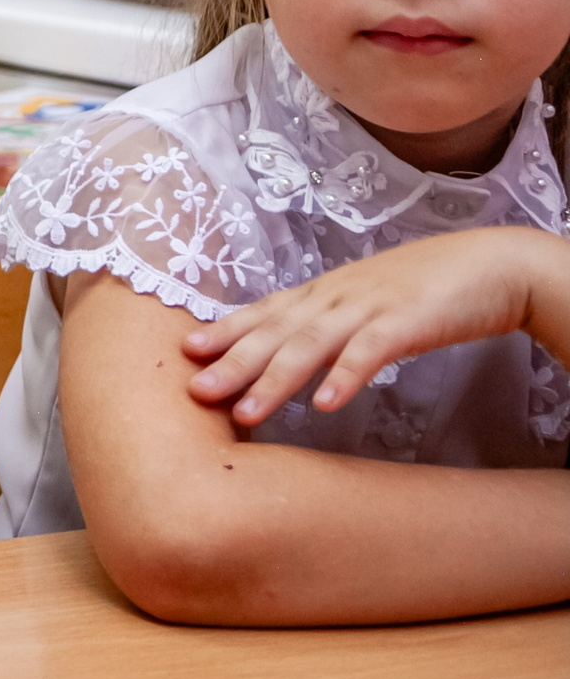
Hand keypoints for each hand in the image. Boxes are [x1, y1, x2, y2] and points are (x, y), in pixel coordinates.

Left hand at [182, 226, 559, 424]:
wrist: (493, 265)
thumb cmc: (426, 287)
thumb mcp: (365, 300)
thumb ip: (329, 322)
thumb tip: (294, 352)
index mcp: (324, 292)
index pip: (264, 312)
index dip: (226, 331)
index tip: (186, 351)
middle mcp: (336, 297)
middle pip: (275, 332)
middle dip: (232, 362)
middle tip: (193, 391)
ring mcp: (369, 306)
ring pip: (310, 344)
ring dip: (275, 380)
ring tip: (246, 413)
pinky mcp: (408, 321)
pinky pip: (370, 351)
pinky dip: (346, 376)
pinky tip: (324, 405)